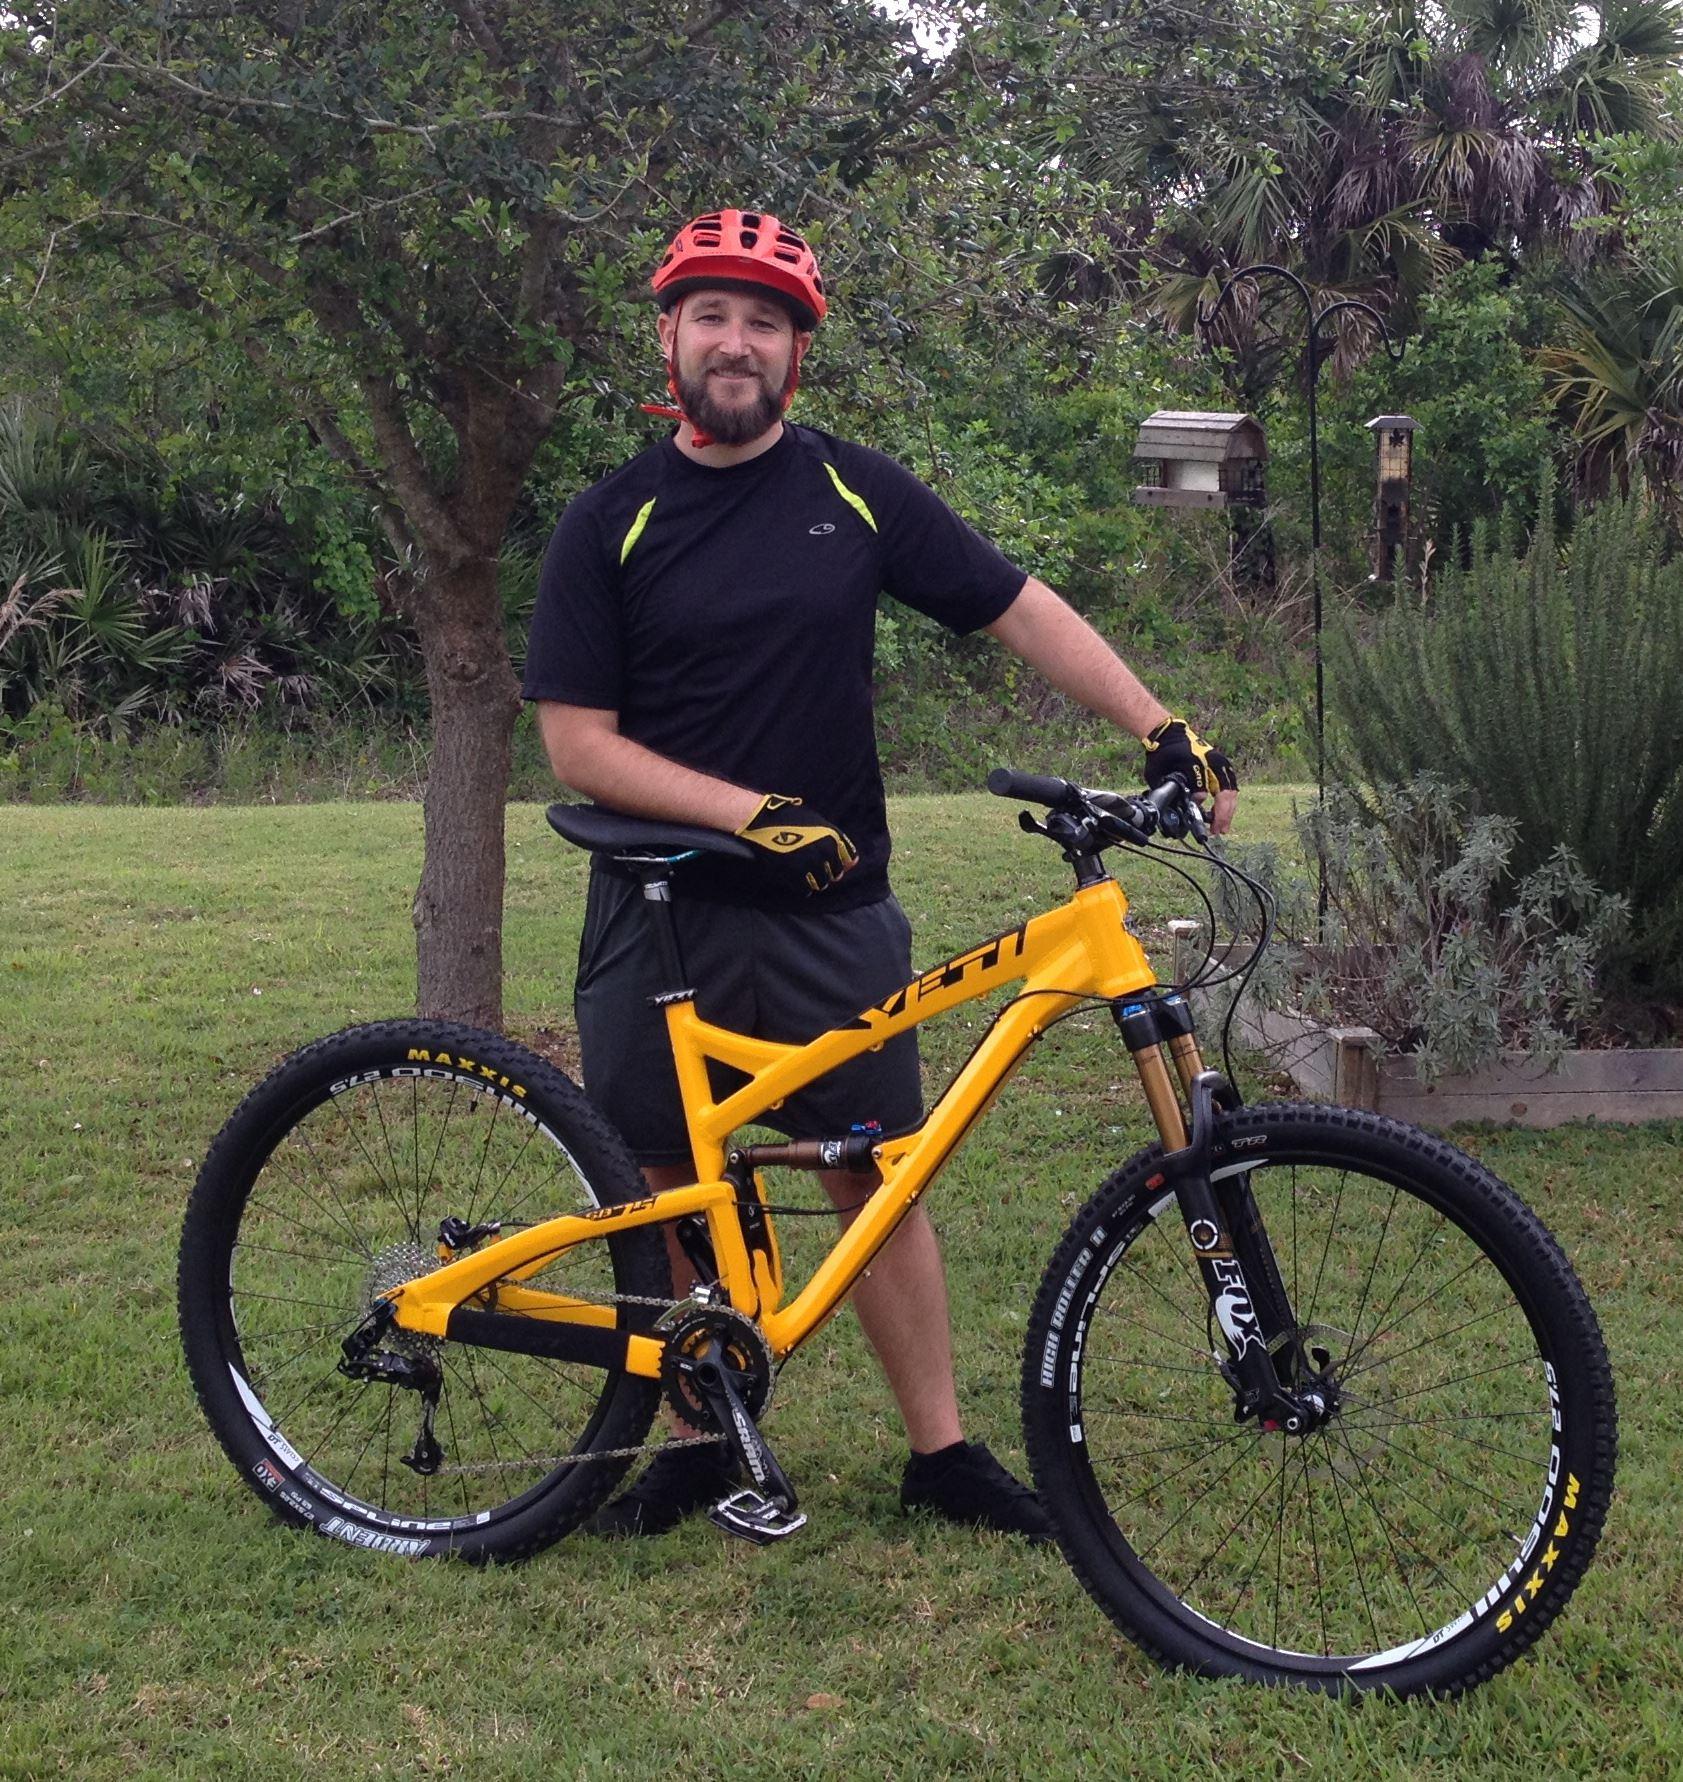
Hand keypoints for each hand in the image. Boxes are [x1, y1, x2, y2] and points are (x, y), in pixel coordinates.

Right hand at [734, 793, 859, 892]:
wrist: (760, 820)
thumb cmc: (788, 817)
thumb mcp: (816, 820)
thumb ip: (834, 839)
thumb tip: (852, 862)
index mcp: (832, 836)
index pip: (849, 859)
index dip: (841, 862)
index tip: (831, 863)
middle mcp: (825, 851)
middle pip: (835, 873)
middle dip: (827, 872)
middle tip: (814, 868)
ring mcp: (810, 864)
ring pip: (821, 883)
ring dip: (815, 881)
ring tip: (805, 874)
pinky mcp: (794, 874)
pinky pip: (805, 889)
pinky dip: (803, 888)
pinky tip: (797, 880)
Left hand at [1143, 718, 1237, 834]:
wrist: (1168, 734)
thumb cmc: (1163, 755)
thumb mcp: (1160, 775)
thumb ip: (1176, 790)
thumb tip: (1197, 801)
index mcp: (1196, 765)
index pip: (1206, 793)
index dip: (1208, 811)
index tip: (1209, 826)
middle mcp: (1212, 763)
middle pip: (1226, 794)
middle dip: (1223, 815)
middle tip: (1218, 832)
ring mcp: (1218, 762)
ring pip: (1231, 790)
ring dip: (1228, 810)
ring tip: (1222, 826)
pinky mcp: (1220, 763)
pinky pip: (1230, 784)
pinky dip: (1227, 800)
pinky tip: (1221, 812)